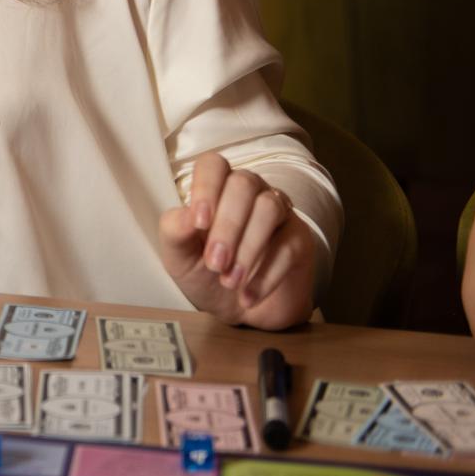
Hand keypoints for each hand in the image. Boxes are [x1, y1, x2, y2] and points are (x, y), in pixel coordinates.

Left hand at [159, 152, 317, 328]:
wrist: (236, 310)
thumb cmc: (203, 273)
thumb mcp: (178, 256)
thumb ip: (175, 231)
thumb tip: (185, 214)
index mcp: (215, 188)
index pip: (213, 164)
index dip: (206, 187)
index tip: (199, 223)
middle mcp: (250, 191)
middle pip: (243, 184)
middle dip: (227, 225)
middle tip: (215, 263)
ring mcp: (279, 211)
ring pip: (269, 208)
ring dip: (248, 248)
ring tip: (230, 281)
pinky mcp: (299, 238)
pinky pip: (289, 245)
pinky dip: (266, 274)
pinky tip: (248, 295)